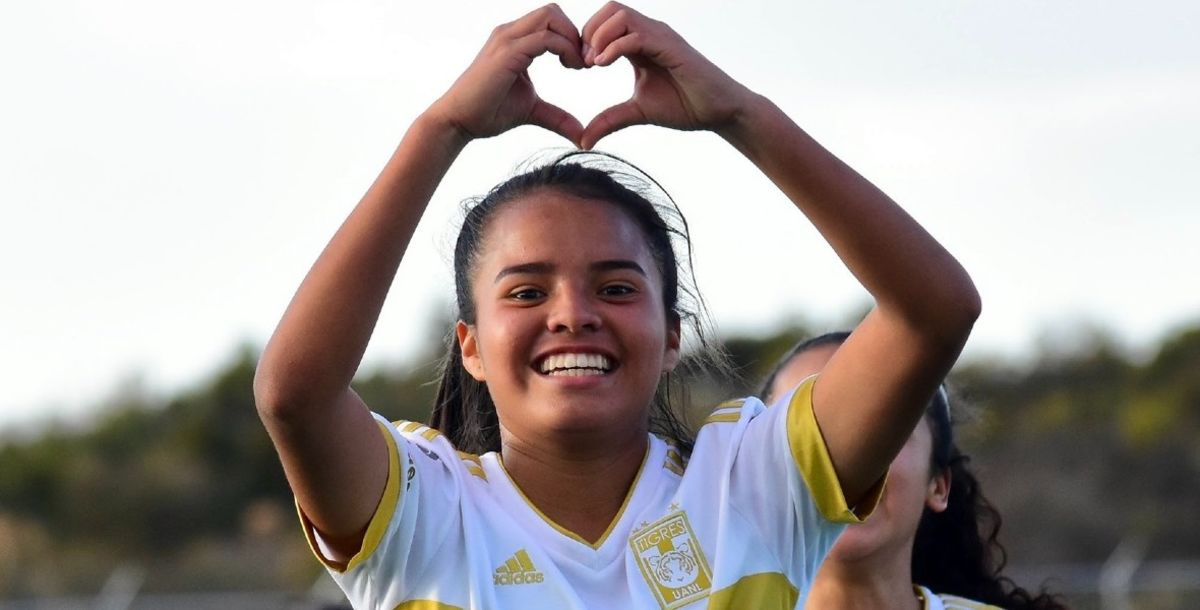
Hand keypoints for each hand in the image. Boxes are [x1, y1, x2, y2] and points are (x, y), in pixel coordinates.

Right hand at [428, 5, 585, 145]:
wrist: (458, 121)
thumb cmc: (488, 112)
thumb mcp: (532, 111)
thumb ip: (557, 117)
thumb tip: (582, 135)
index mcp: (515, 40)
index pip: (551, 20)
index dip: (573, 38)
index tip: (583, 65)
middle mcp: (509, 33)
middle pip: (553, 11)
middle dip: (576, 33)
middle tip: (585, 63)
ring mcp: (506, 40)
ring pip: (550, 16)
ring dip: (573, 38)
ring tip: (579, 66)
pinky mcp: (507, 53)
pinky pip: (545, 38)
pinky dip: (566, 49)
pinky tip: (571, 67)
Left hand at [579, 3, 756, 148]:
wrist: (718, 112)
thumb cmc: (684, 106)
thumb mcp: (637, 112)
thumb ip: (610, 120)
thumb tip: (584, 140)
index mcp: (639, 43)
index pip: (605, 21)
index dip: (586, 38)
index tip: (579, 66)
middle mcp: (650, 33)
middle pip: (609, 8)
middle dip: (589, 32)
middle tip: (583, 63)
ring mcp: (661, 36)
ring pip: (620, 14)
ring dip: (599, 36)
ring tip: (593, 63)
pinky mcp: (670, 46)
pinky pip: (636, 35)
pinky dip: (614, 46)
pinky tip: (603, 65)